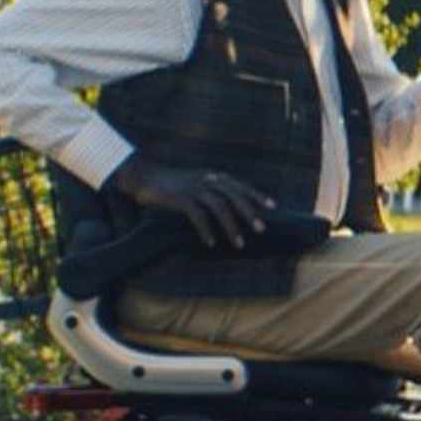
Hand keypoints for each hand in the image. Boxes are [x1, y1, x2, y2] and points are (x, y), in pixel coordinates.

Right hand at [108, 155, 274, 248]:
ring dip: (231, 228)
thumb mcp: (199, 183)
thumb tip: (234, 206)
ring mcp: (194, 188)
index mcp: (215, 176)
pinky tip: (211, 243)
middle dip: (249, 214)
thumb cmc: (176, 184)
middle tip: (261, 229)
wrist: (147, 178)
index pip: (241, 186)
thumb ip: (216, 191)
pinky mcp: (181, 199)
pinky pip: (198, 217)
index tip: (273, 207)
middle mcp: (208, 180)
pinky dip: (206, 231)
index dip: (257, 196)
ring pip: (219, 208)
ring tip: (239, 244)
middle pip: (234, 197)